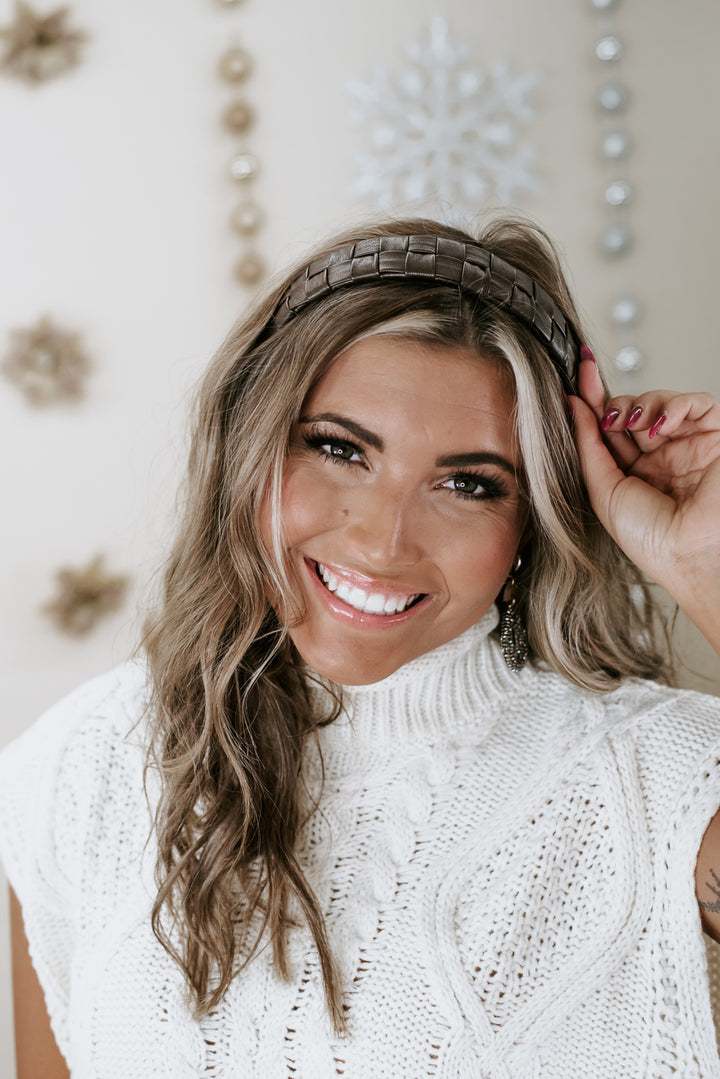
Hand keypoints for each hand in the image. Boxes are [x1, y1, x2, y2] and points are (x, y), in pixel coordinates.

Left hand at [567, 354, 719, 653]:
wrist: (688, 555)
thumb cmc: (650, 538)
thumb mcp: (603, 489)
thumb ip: (587, 444)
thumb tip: (573, 403)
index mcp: (633, 472)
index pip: (611, 427)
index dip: (594, 399)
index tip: (578, 374)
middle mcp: (661, 458)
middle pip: (633, 410)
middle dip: (615, 404)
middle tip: (607, 415)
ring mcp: (689, 447)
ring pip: (663, 402)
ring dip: (642, 404)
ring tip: (632, 424)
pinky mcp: (717, 439)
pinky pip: (699, 404)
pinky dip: (676, 405)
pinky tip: (660, 425)